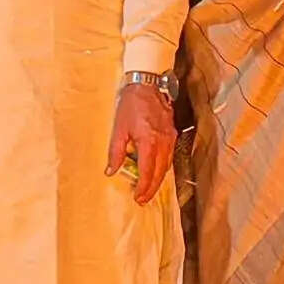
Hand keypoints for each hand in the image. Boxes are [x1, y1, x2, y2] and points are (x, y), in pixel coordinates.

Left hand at [108, 74, 177, 202]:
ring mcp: (170, 138)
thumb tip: (111, 171)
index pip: (148, 172)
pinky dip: (163, 167)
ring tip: (149, 189)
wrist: (147, 84)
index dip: (144, 187)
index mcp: (149, 142)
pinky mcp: (172, 133)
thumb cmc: (131, 105)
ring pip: (167, 165)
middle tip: (143, 199)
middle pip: (160, 172)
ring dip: (158, 179)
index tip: (138, 198)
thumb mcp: (118, 128)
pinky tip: (156, 171)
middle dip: (152, 188)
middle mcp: (163, 143)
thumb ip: (115, 152)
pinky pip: (170, 156)